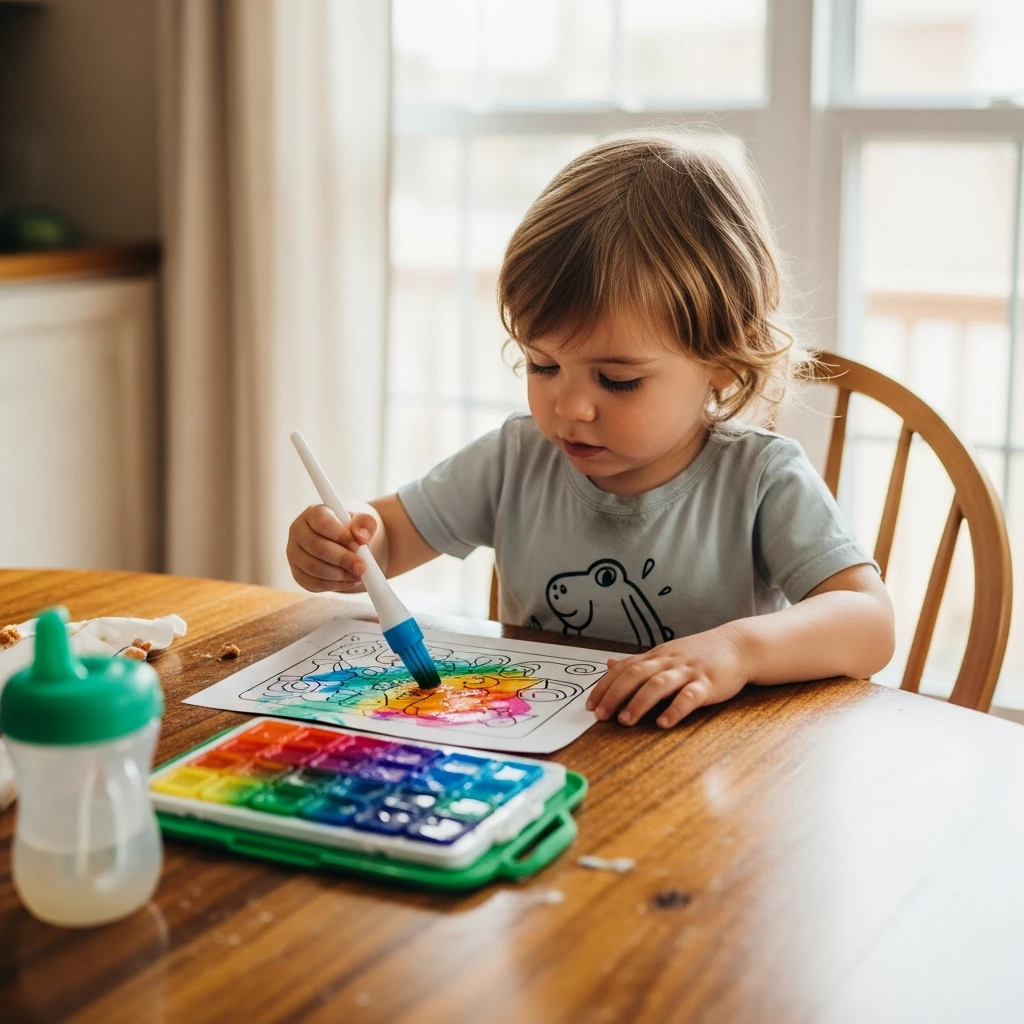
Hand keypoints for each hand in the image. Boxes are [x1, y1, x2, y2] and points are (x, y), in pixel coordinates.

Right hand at [286, 504, 377, 592]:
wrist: (345, 543)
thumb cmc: (352, 529)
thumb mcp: (362, 521)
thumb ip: (365, 523)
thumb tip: (361, 537)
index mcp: (313, 513)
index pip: (322, 522)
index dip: (341, 536)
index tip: (358, 545)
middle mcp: (298, 531)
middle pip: (316, 547)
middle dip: (342, 559)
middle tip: (362, 567)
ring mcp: (294, 553)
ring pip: (313, 568)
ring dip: (339, 574)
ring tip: (359, 574)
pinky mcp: (297, 573)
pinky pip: (313, 583)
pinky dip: (335, 585)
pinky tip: (350, 581)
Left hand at [585, 626, 751, 728]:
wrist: (738, 645)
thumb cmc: (698, 654)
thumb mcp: (664, 654)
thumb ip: (637, 662)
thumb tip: (608, 664)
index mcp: (656, 656)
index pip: (624, 669)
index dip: (605, 686)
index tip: (591, 705)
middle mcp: (668, 661)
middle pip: (636, 675)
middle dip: (615, 695)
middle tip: (601, 715)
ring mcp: (688, 671)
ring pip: (659, 684)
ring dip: (639, 702)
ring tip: (625, 721)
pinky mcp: (708, 683)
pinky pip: (690, 696)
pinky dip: (675, 709)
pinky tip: (664, 723)